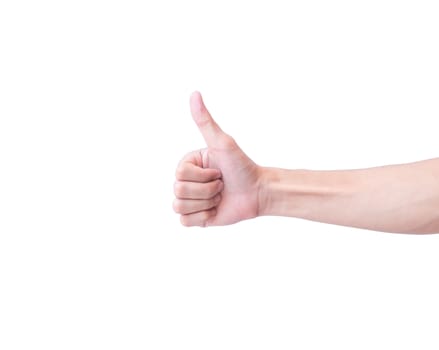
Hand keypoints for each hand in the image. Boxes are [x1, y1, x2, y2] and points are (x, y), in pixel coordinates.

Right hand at [173, 91, 261, 226]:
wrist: (258, 192)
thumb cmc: (242, 166)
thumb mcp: (223, 143)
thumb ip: (205, 121)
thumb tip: (194, 93)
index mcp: (188, 164)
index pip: (180, 174)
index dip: (203, 176)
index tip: (219, 171)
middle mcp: (187, 181)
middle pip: (179, 191)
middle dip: (207, 190)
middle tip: (221, 185)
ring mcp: (190, 200)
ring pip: (180, 207)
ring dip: (206, 203)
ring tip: (219, 197)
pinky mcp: (195, 217)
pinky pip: (185, 222)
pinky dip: (203, 217)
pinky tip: (215, 209)